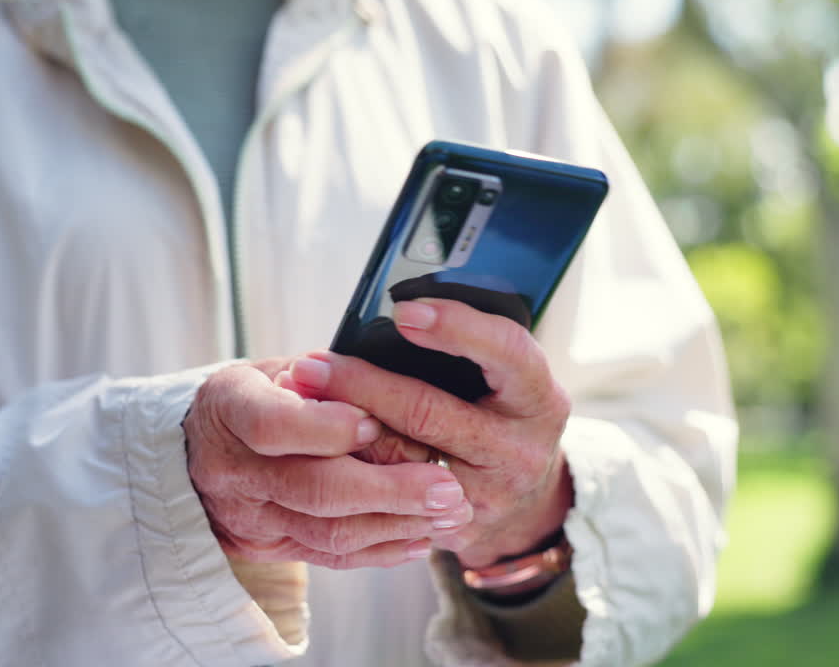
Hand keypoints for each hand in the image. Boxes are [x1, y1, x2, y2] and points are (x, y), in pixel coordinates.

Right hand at [184, 358, 474, 569]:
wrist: (197, 448)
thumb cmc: (259, 393)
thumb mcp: (278, 368)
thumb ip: (326, 381)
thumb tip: (390, 398)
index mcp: (229, 406)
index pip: (270, 424)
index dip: (325, 428)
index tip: (375, 421)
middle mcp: (232, 468)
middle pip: (312, 488)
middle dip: (388, 490)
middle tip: (446, 486)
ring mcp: (249, 515)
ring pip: (328, 532)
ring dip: (398, 524)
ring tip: (450, 512)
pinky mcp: (270, 547)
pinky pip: (330, 557)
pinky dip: (382, 549)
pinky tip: (422, 537)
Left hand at [275, 299, 573, 568]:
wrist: (520, 495)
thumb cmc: (498, 411)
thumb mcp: (503, 379)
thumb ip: (466, 350)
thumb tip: (390, 312)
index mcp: (539, 397)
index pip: (507, 352)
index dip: (456, 328)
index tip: (403, 311)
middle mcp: (522, 449)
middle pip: (431, 412)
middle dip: (363, 384)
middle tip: (311, 364)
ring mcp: (489, 495)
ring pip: (401, 460)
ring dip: (343, 428)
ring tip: (299, 400)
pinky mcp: (456, 527)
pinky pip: (392, 497)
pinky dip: (352, 466)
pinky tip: (314, 446)